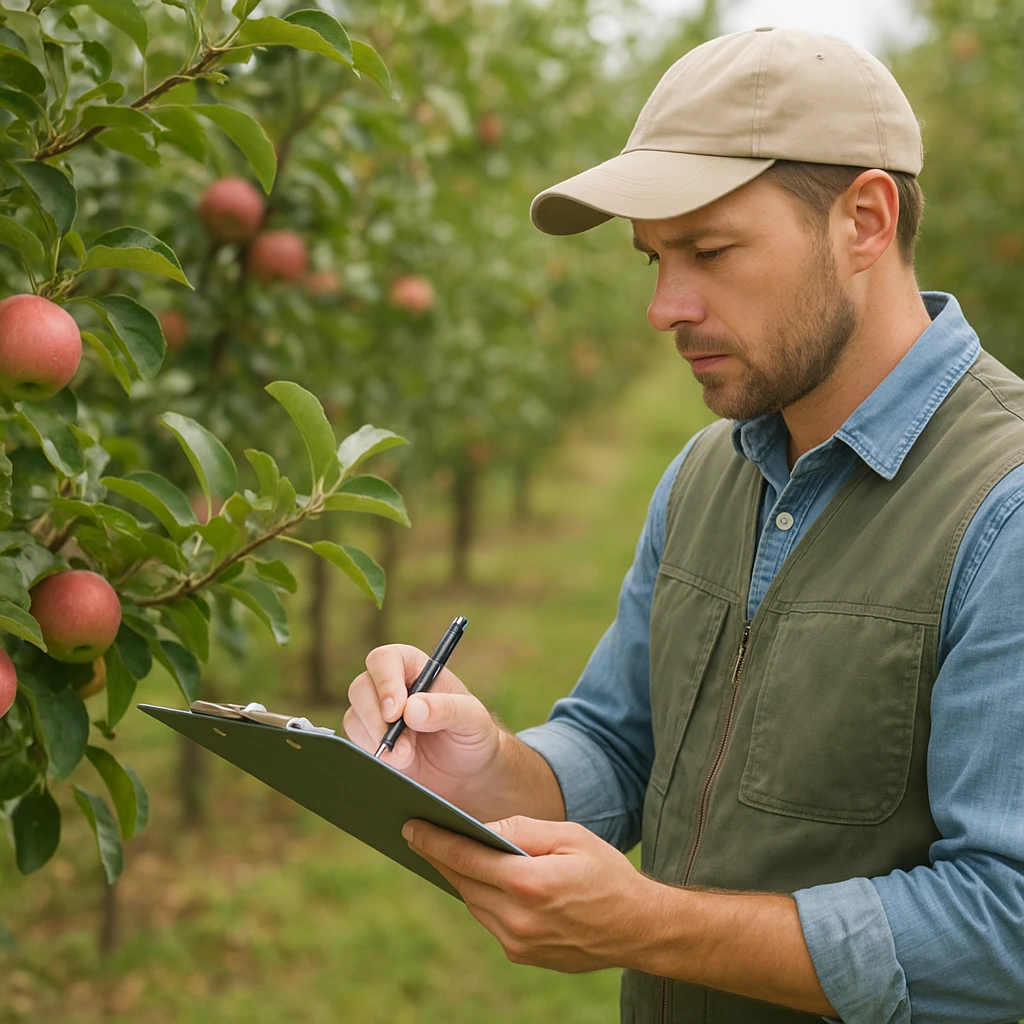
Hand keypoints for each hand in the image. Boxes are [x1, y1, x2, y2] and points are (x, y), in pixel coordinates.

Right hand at [344, 644, 503, 809]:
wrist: (467, 775)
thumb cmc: (473, 737)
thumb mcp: (473, 720)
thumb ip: (447, 709)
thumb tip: (412, 709)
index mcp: (417, 669)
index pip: (386, 659)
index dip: (386, 682)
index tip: (397, 712)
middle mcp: (393, 686)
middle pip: (361, 687)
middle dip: (377, 719)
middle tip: (401, 746)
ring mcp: (378, 713)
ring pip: (355, 715)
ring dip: (376, 740)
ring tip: (407, 758)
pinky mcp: (371, 739)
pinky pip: (355, 741)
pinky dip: (372, 753)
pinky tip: (397, 763)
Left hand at [402, 815, 658, 972]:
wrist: (638, 928)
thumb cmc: (606, 872)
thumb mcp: (570, 836)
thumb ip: (522, 831)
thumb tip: (483, 829)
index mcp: (529, 883)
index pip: (467, 857)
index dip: (434, 840)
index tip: (410, 826)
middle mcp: (518, 918)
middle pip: (463, 881)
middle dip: (440, 856)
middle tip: (419, 833)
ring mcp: (518, 942)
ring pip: (473, 902)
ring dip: (459, 877)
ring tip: (444, 853)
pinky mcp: (522, 955)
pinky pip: (489, 920)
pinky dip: (481, 897)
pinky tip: (478, 879)